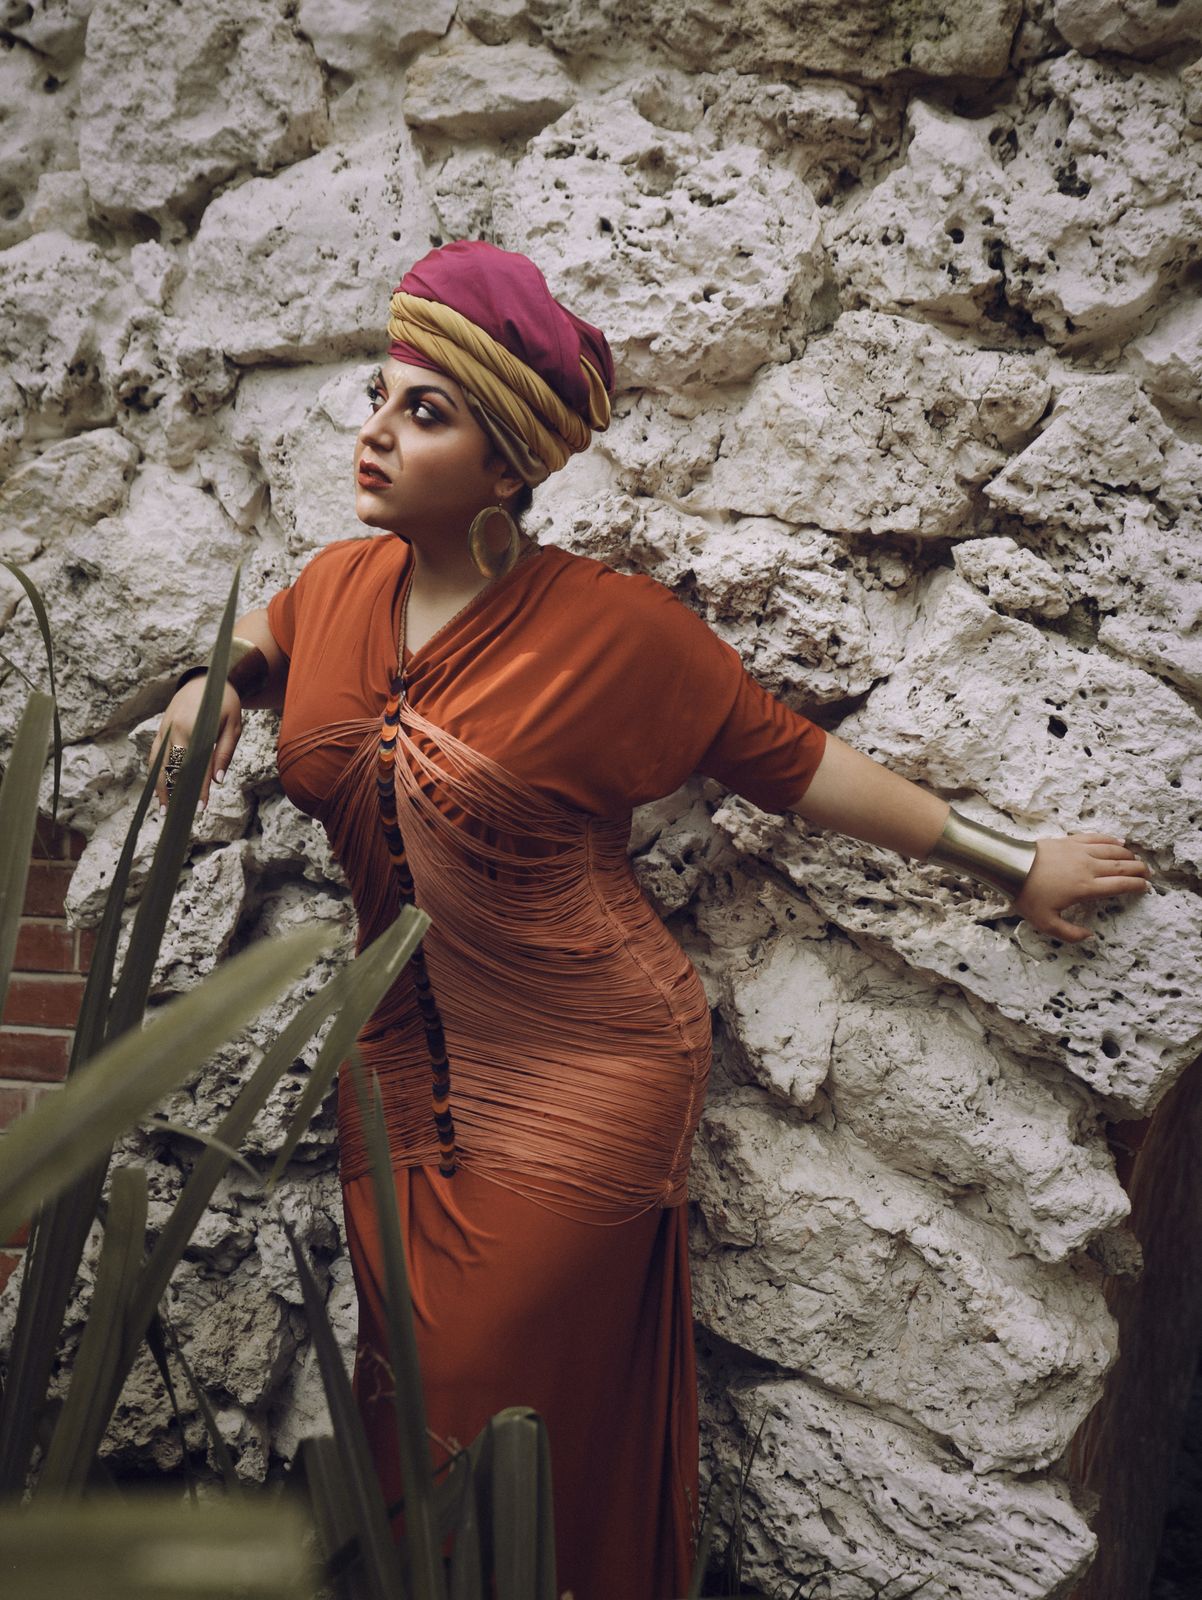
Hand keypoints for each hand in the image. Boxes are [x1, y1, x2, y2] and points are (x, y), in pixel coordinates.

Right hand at [149, 678, 243, 809]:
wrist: (206, 679)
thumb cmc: (225, 702)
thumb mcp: (233, 725)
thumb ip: (224, 752)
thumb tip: (217, 780)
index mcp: (195, 729)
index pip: (195, 767)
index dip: (197, 790)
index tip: (199, 808)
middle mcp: (175, 730)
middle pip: (171, 768)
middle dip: (173, 794)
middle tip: (175, 816)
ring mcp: (165, 729)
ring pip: (157, 763)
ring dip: (160, 787)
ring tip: (163, 808)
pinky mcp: (161, 729)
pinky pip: (154, 754)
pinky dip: (156, 772)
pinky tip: (159, 787)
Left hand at [1010, 834, 1150, 941]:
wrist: (1009, 866)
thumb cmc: (1027, 894)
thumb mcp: (1046, 922)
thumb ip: (1069, 933)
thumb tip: (1089, 936)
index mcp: (1086, 888)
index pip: (1119, 885)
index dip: (1135, 886)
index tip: (1145, 887)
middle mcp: (1088, 867)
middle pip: (1121, 867)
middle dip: (1137, 870)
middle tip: (1147, 873)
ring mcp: (1079, 852)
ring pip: (1111, 851)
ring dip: (1127, 856)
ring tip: (1135, 860)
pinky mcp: (1070, 841)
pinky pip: (1096, 838)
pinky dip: (1110, 840)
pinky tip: (1118, 842)